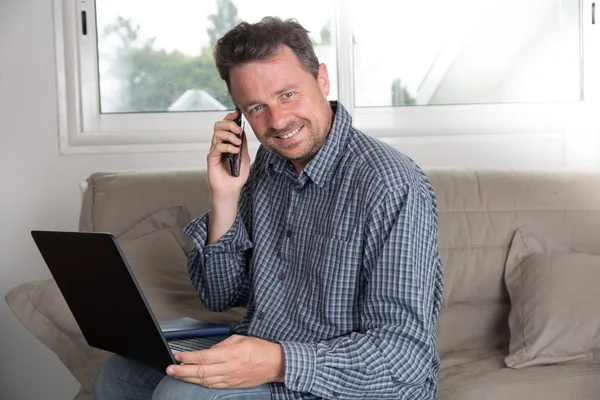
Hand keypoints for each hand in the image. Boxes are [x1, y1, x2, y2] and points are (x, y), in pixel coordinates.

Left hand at [166, 335, 284, 388]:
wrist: (274, 364)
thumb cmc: (260, 349)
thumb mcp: (240, 339)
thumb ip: (222, 345)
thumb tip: (209, 351)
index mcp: (230, 353)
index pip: (203, 357)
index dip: (188, 357)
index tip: (178, 355)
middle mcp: (228, 367)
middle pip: (200, 371)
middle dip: (182, 371)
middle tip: (170, 369)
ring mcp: (230, 378)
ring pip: (204, 381)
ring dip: (188, 378)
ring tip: (177, 375)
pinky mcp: (232, 385)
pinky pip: (213, 386)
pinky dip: (201, 384)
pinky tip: (193, 381)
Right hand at [207, 109, 250, 198]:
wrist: (231, 189)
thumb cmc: (237, 175)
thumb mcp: (244, 156)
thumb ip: (243, 144)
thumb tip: (243, 130)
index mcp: (226, 142)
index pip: (225, 125)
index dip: (230, 117)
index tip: (237, 114)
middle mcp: (219, 144)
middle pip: (218, 125)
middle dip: (229, 124)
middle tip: (238, 130)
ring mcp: (214, 151)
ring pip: (217, 134)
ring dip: (229, 135)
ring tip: (238, 144)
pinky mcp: (211, 158)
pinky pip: (217, 147)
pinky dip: (227, 146)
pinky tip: (234, 151)